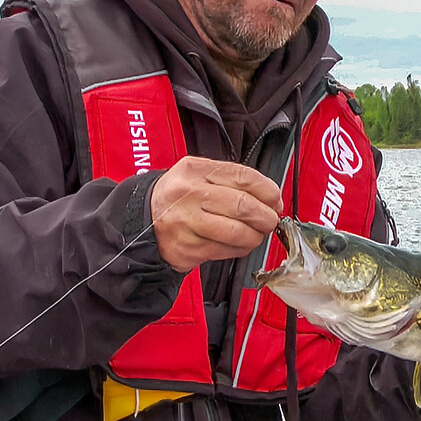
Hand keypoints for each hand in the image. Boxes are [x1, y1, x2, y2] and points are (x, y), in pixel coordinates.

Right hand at [149, 157, 282, 272]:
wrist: (143, 218)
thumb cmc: (179, 197)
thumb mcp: (199, 175)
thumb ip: (232, 182)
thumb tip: (271, 198)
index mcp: (195, 170)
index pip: (243, 176)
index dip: (268, 190)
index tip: (276, 199)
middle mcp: (189, 194)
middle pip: (242, 206)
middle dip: (266, 217)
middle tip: (270, 220)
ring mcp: (186, 223)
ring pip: (236, 232)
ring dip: (255, 236)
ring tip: (256, 234)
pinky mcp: (186, 248)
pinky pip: (225, 251)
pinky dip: (239, 249)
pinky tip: (239, 244)